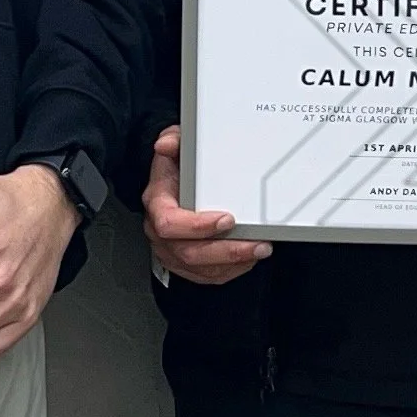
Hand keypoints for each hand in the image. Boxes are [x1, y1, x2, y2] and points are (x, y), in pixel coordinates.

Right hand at [143, 126, 270, 286]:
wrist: (174, 186)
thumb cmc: (177, 169)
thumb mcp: (176, 147)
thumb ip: (174, 140)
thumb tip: (166, 144)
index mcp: (157, 203)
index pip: (169, 222)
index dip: (197, 226)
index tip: (227, 219)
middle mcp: (160, 232)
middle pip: (188, 252)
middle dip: (226, 251)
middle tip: (255, 243)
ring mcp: (172, 250)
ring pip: (201, 269)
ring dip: (233, 263)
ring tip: (260, 249)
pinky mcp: (185, 264)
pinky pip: (208, 276)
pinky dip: (231, 271)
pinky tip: (248, 258)